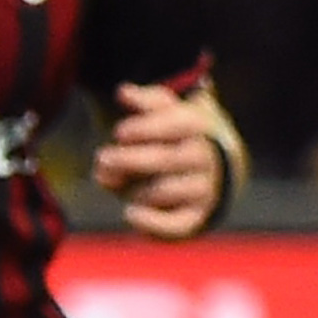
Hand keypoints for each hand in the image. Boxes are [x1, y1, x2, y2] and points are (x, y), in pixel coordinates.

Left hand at [92, 83, 226, 238]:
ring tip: (116, 182)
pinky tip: (129, 213)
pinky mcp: (196, 217)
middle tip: (102, 158)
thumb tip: (123, 91)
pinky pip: (175, 225)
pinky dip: (151, 223)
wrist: (216, 168)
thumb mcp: (169, 110)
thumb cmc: (179, 135)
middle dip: (127, 160)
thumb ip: (146, 100)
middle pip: (164, 159)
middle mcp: (206, 158)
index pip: (173, 125)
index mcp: (199, 126)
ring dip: (132, 189)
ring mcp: (203, 188)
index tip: (119, 132)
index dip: (142, 129)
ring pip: (162, 192)